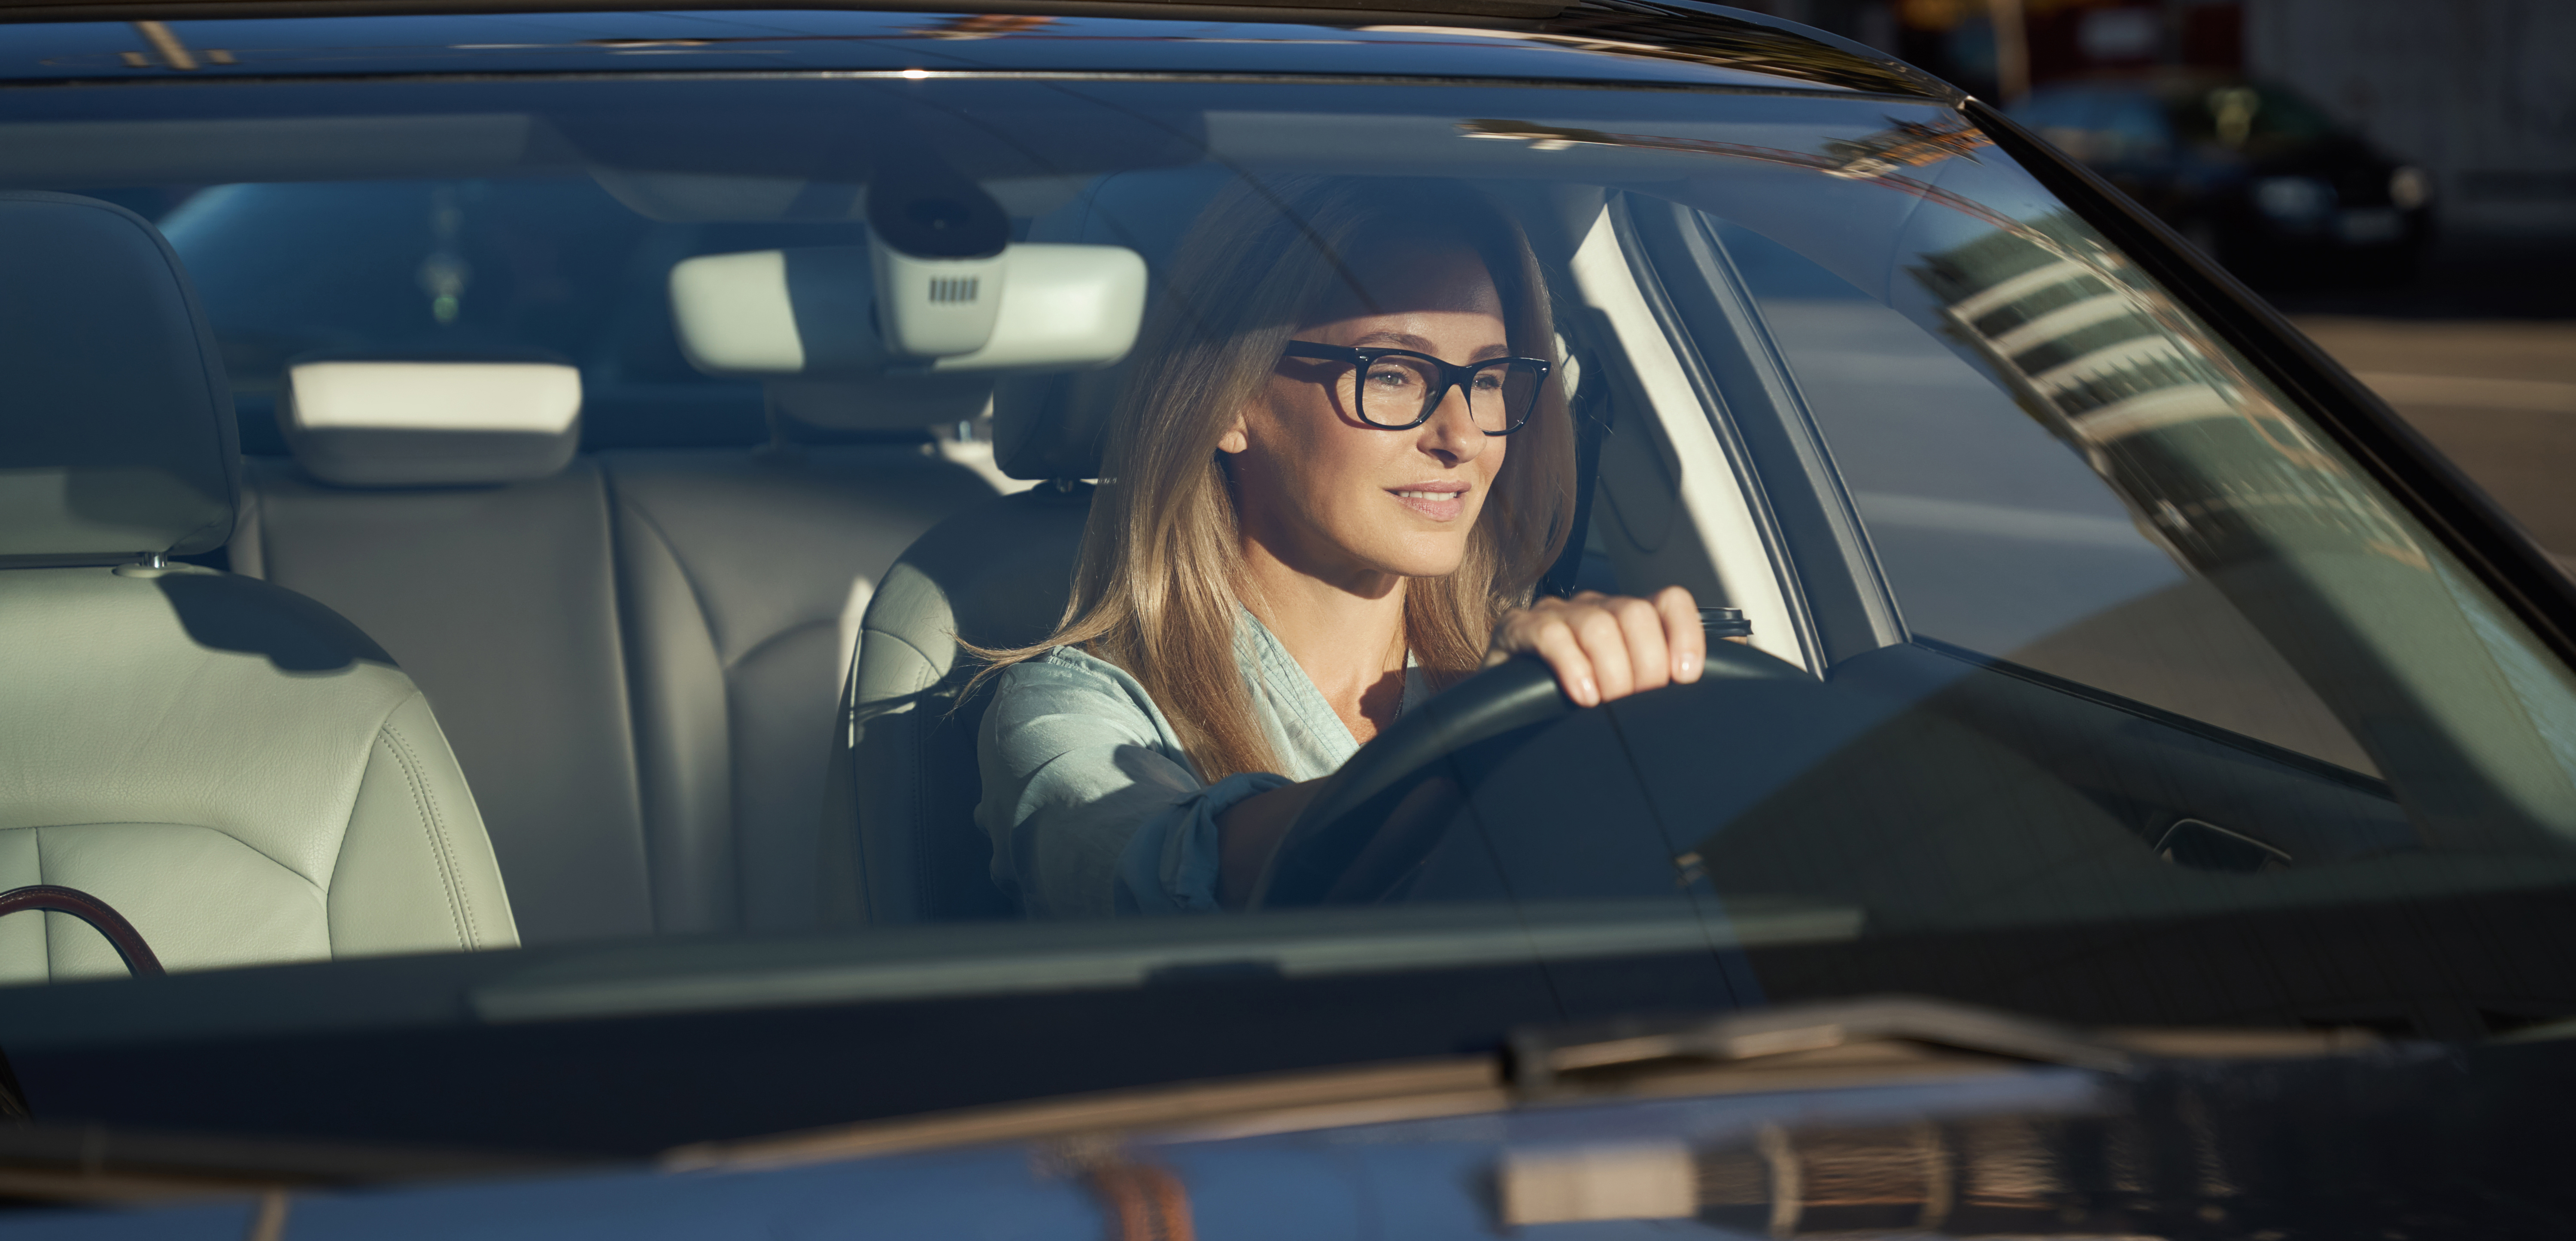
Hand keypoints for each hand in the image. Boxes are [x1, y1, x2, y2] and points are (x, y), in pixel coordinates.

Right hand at [1484, 586, 1703, 707]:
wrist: (1509, 727)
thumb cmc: (1574, 710)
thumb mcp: (1635, 696)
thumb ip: (1679, 673)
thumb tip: (1741, 649)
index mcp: (1629, 621)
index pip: (1670, 602)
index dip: (1685, 634)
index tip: (1686, 678)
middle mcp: (1595, 610)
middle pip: (1635, 613)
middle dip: (1645, 666)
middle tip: (1637, 705)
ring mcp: (1555, 616)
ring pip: (1599, 623)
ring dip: (1612, 671)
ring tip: (1607, 705)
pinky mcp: (1518, 630)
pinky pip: (1551, 635)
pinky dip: (1573, 666)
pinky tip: (1582, 695)